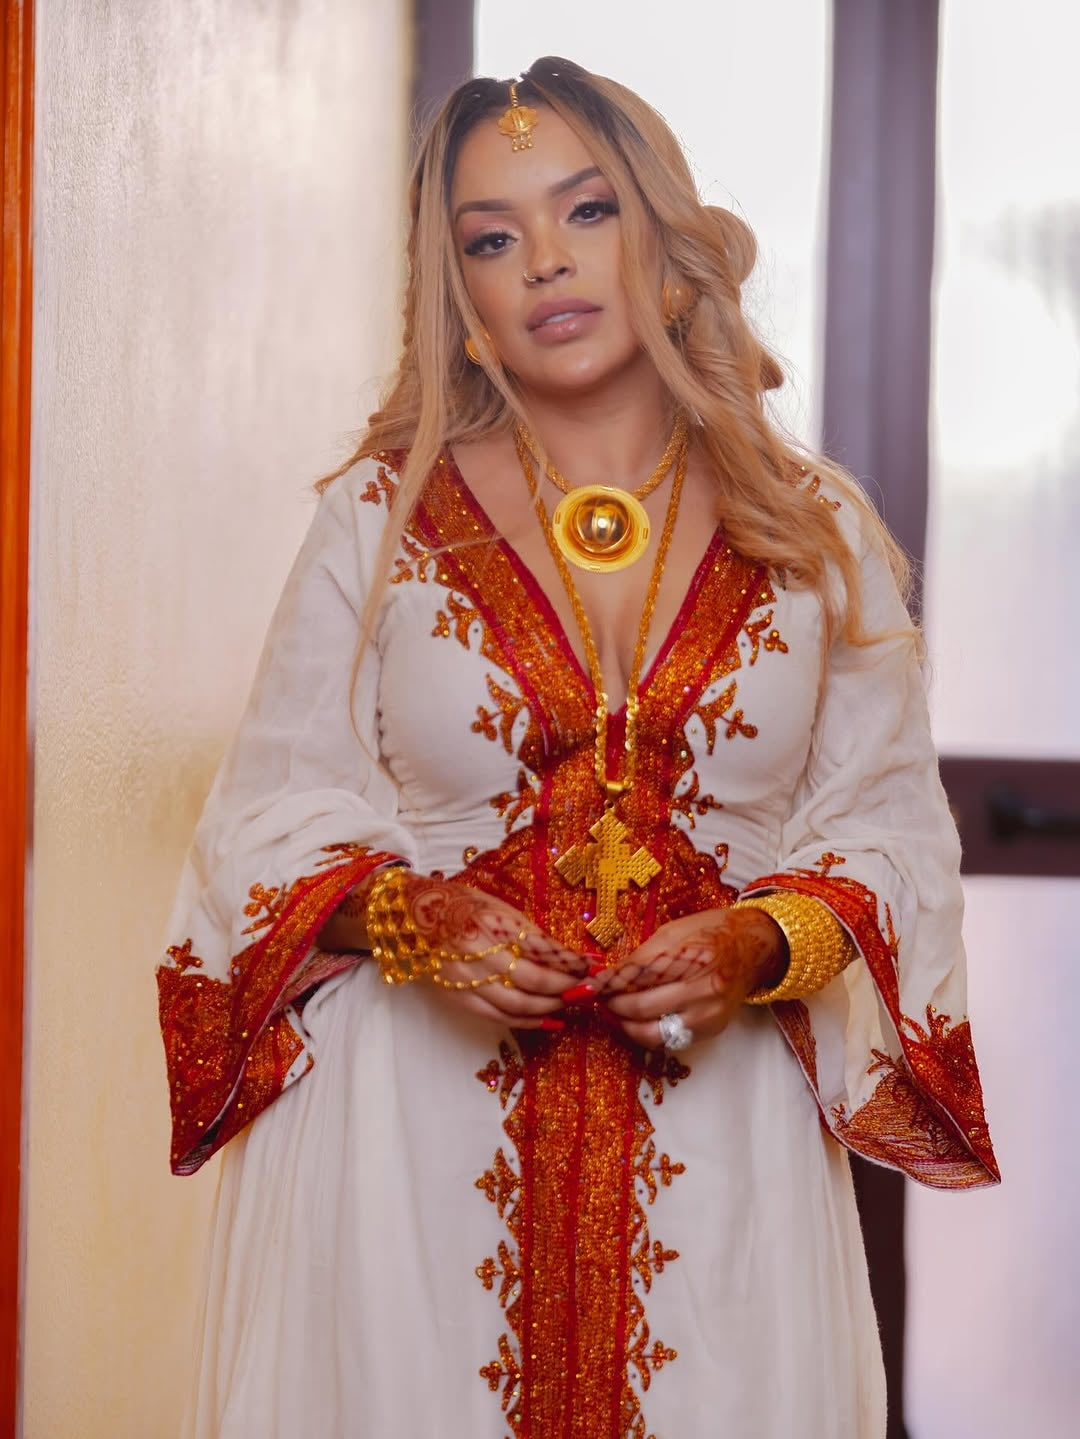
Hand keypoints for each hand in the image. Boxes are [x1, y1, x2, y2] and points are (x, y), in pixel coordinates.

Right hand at [390, 873, 589, 1030]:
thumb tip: (566, 957)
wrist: (414, 916)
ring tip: (573, 1004)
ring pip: (518, 1005)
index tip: (594, 965)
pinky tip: (549, 1021)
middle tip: (590, 990)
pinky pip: (499, 1018)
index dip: (571, 961)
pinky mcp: (460, 998)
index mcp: (493, 925)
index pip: (542, 949)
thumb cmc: (463, 906)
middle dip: (567, 988)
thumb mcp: (501, 909)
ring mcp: (468, 979)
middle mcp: (480, 953)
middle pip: (534, 981)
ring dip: (551, 1007)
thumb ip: (530, 935)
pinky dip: (528, 1022)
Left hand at [592, 907, 785, 1049]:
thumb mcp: (673, 931)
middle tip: (600, 999)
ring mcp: (709, 1014)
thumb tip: (610, 976)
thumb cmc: (711, 932)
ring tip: (615, 1013)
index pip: (637, 977)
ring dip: (626, 1025)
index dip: (608, 983)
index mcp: (692, 958)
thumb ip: (643, 956)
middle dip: (613, 1005)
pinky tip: (639, 1020)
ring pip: (653, 1033)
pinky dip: (650, 1032)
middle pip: (641, 1008)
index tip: (589, 986)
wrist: (753, 947)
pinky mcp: (711, 1029)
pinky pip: (671, 1039)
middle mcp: (703, 989)